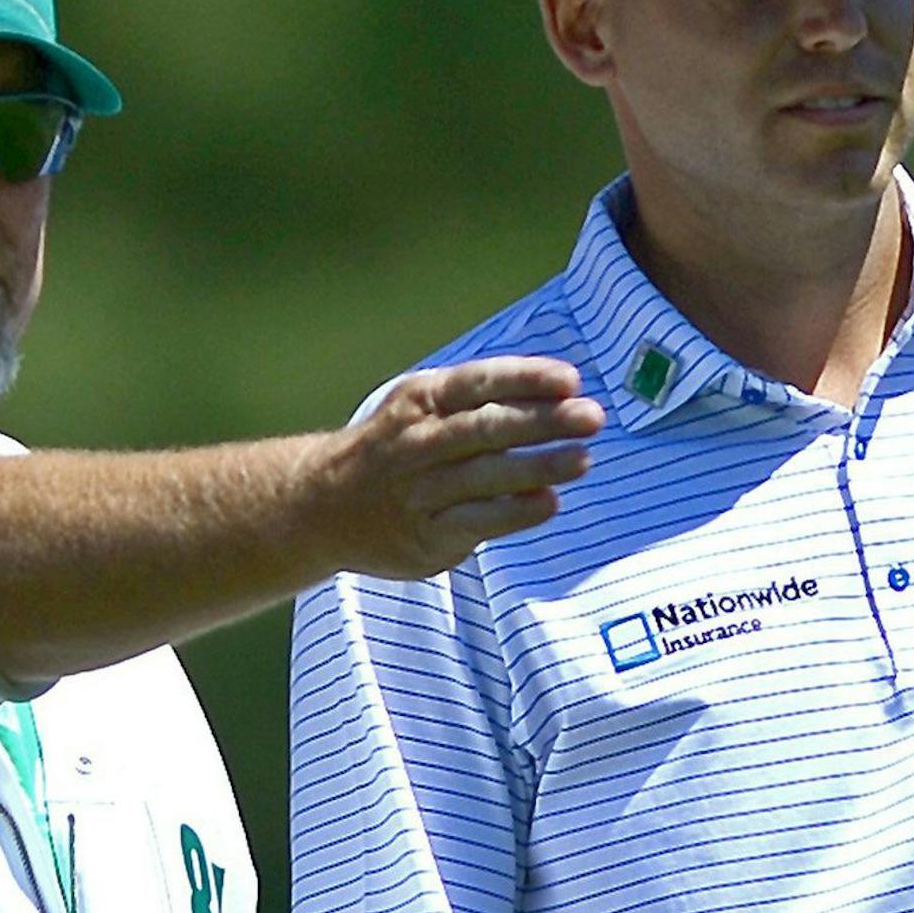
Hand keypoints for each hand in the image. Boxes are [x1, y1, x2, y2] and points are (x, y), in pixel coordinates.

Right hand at [319, 358, 598, 579]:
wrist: (321, 506)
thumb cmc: (394, 450)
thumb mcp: (422, 407)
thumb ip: (480, 401)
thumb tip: (562, 396)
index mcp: (422, 399)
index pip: (480, 381)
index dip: (527, 378)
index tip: (570, 380)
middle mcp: (418, 441)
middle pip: (488, 427)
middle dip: (544, 421)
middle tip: (591, 417)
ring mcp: (420, 489)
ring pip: (486, 474)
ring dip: (538, 465)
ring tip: (582, 459)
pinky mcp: (426, 534)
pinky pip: (478, 520)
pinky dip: (515, 511)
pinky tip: (548, 503)